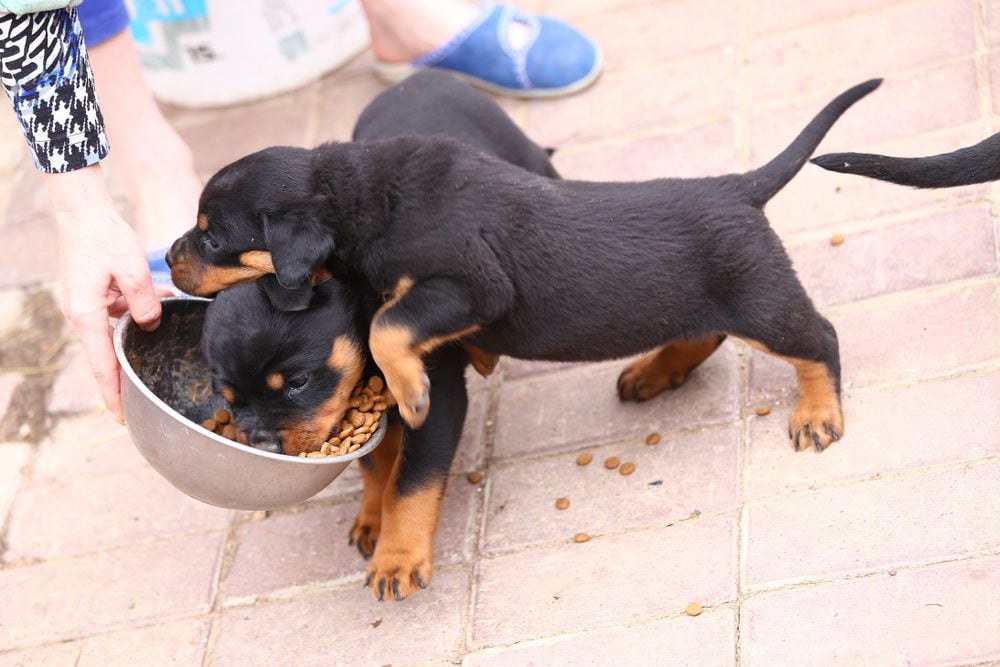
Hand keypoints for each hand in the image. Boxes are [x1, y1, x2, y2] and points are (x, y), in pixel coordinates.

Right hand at [45, 165, 168, 421]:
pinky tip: (159, 292)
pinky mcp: (92, 291)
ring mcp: (85, 302)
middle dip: (130, 364)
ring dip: (141, 322)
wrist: (81, 209)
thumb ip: (146, 303)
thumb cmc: (103, 237)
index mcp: (87, 316)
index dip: (113, 393)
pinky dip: (136, 304)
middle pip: (108, 351)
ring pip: (118, 325)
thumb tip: (150, 324)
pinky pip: (117, 307)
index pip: (102, 366)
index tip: (122, 417)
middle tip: (150, 386)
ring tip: (166, 307)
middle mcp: (82, 314)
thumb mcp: (133, 271)